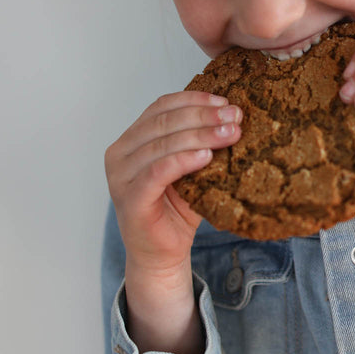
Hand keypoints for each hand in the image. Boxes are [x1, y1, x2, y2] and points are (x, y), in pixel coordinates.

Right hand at [105, 90, 241, 280]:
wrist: (161, 253)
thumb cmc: (175, 209)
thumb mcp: (190, 168)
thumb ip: (200, 143)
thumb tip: (233, 117)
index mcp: (131, 139)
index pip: (161, 107)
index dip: (194, 100)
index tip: (225, 102)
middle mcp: (120, 154)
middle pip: (164, 123)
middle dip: (203, 117)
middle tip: (234, 117)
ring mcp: (120, 177)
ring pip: (162, 144)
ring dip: (201, 136)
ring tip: (230, 134)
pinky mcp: (129, 199)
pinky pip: (157, 172)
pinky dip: (183, 160)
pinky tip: (207, 156)